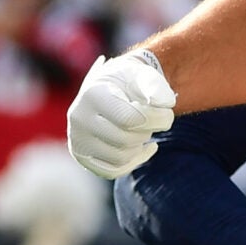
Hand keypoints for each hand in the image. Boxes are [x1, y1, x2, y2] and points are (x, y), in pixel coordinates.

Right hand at [68, 49, 175, 178]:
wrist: (107, 88)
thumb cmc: (128, 81)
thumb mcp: (141, 73)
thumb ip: (155, 84)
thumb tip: (166, 103)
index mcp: (93, 94)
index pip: (130, 118)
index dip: (157, 119)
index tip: (167, 112)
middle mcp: (79, 118)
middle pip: (125, 139)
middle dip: (148, 131)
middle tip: (154, 119)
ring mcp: (77, 139)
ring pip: (120, 157)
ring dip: (140, 144)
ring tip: (141, 129)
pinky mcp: (82, 156)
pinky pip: (113, 171)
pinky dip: (133, 161)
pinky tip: (142, 147)